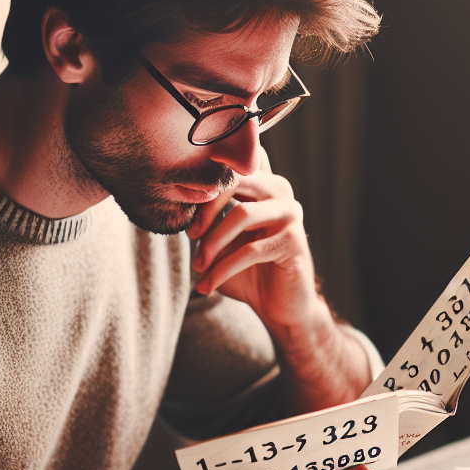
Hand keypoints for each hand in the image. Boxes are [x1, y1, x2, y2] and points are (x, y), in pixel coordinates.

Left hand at [188, 148, 322, 333]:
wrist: (279, 307)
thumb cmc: (248, 271)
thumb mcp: (223, 240)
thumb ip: (208, 218)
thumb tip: (176, 201)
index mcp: (263, 184)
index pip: (236, 161)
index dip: (209, 171)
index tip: (181, 195)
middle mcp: (281, 192)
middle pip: (237, 180)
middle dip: (207, 208)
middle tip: (190, 235)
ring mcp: (290, 215)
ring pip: (242, 214)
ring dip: (213, 243)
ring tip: (199, 267)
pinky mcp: (293, 243)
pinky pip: (249, 251)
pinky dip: (222, 270)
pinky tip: (207, 285)